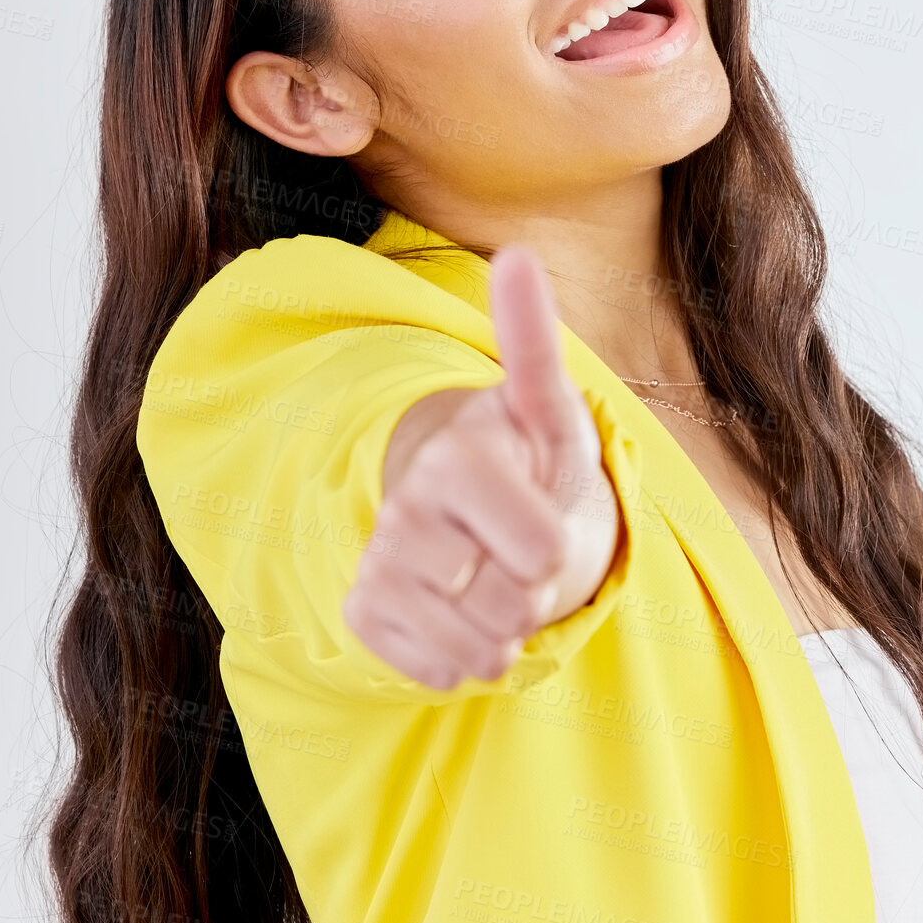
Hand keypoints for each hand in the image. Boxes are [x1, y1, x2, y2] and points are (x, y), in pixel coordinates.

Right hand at [342, 243, 620, 691]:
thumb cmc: (529, 461)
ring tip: (495, 576)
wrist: (481, 518)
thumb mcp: (550, 410)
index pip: (541, 550)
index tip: (544, 511)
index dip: (556, 546)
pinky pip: (439, 670)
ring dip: (506, 625)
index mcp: (453, 459)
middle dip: (534, 587)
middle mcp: (405, 510)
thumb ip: (533, 343)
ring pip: (478, 646)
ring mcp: (380, 564)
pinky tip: (460, 610)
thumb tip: (515, 252)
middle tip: (519, 546)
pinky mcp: (365, 613)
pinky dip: (466, 656)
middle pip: (513, 602)